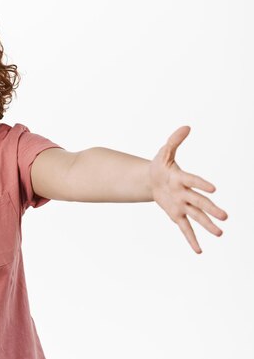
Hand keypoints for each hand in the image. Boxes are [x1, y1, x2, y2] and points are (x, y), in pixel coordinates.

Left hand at [149, 126, 227, 253]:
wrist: (152, 180)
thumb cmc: (161, 166)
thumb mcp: (163, 153)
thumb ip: (174, 141)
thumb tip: (186, 127)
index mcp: (182, 178)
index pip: (193, 180)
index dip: (201, 184)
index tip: (214, 189)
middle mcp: (185, 193)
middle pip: (199, 202)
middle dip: (211, 209)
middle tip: (225, 216)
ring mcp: (182, 205)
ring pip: (196, 216)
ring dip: (207, 225)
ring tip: (220, 233)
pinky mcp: (176, 214)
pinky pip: (185, 228)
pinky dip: (191, 239)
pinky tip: (199, 251)